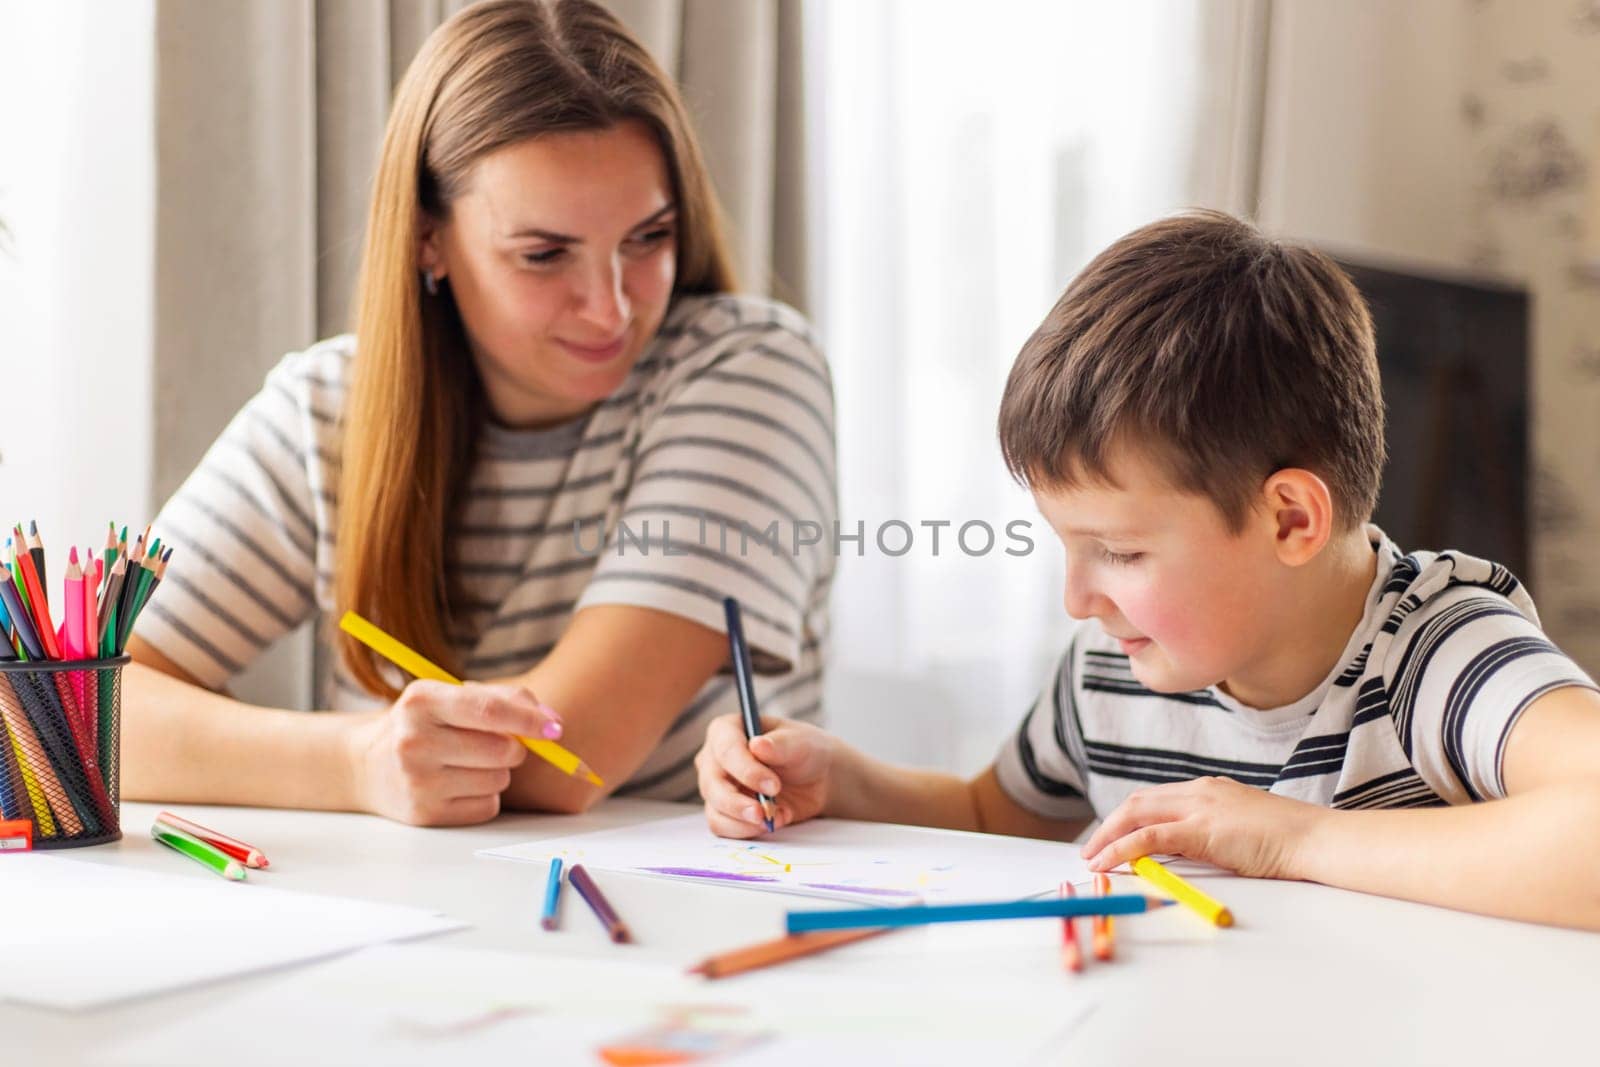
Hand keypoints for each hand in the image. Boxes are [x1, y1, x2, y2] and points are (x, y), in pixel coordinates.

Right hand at [347, 679, 561, 825]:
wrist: (369, 765)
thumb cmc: (425, 724)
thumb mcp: (449, 695)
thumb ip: (503, 699)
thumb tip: (552, 724)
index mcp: (422, 701)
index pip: (488, 710)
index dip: (529, 719)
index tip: (555, 727)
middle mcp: (414, 742)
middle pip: (501, 750)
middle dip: (515, 747)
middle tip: (497, 742)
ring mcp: (418, 782)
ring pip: (499, 780)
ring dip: (499, 771)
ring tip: (468, 762)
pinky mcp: (425, 815)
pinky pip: (487, 805)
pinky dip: (485, 795)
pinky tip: (458, 784)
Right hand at [695, 713, 833, 837]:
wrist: (815, 779)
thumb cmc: (803, 751)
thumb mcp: (800, 743)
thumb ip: (780, 745)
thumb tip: (757, 745)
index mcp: (726, 730)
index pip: (725, 750)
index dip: (746, 770)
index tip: (773, 786)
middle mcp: (713, 758)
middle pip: (713, 784)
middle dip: (739, 802)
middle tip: (766, 812)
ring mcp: (716, 787)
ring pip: (715, 810)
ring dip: (743, 821)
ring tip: (774, 819)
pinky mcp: (723, 812)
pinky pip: (723, 828)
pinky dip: (748, 830)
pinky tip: (772, 822)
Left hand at [1080, 776, 1328, 879]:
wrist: (1314, 839)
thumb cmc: (1287, 840)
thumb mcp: (1240, 830)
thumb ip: (1210, 834)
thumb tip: (1181, 852)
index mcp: (1208, 789)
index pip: (1155, 798)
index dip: (1127, 816)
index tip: (1110, 835)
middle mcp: (1199, 791)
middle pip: (1138, 802)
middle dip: (1108, 824)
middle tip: (1090, 848)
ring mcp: (1199, 806)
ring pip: (1136, 815)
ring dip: (1108, 836)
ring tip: (1091, 858)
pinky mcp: (1201, 829)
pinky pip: (1148, 837)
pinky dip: (1121, 849)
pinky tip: (1107, 862)